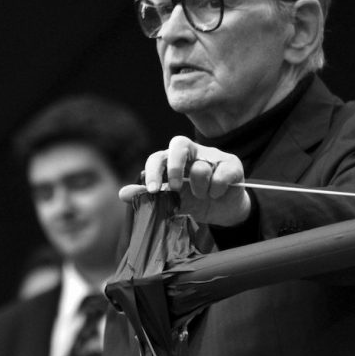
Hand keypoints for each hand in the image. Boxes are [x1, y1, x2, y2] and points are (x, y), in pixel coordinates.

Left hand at [118, 135, 250, 226]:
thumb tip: (122, 193)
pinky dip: (217, 189)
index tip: (153, 191)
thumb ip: (150, 196)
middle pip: (179, 143)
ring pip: (202, 166)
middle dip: (174, 167)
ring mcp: (213, 156)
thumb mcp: (172, 201)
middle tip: (175, 188)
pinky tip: (217, 194)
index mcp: (173, 160)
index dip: (153, 171)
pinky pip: (222, 174)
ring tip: (203, 196)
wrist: (225, 211)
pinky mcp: (232, 164)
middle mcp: (193, 152)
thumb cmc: (196, 201)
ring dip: (200, 188)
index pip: (158, 157)